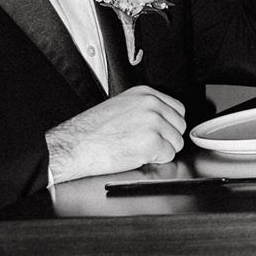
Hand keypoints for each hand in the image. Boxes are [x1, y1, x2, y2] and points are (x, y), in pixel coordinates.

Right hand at [46, 87, 187, 182]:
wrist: (75, 145)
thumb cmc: (91, 130)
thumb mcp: (121, 106)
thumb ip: (144, 109)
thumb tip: (162, 119)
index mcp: (145, 94)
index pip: (178, 109)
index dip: (169, 125)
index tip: (159, 132)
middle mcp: (152, 105)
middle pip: (180, 126)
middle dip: (167, 138)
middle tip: (147, 144)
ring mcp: (154, 123)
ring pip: (176, 143)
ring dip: (162, 151)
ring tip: (139, 149)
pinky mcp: (152, 142)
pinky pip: (168, 156)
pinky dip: (155, 161)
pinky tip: (138, 156)